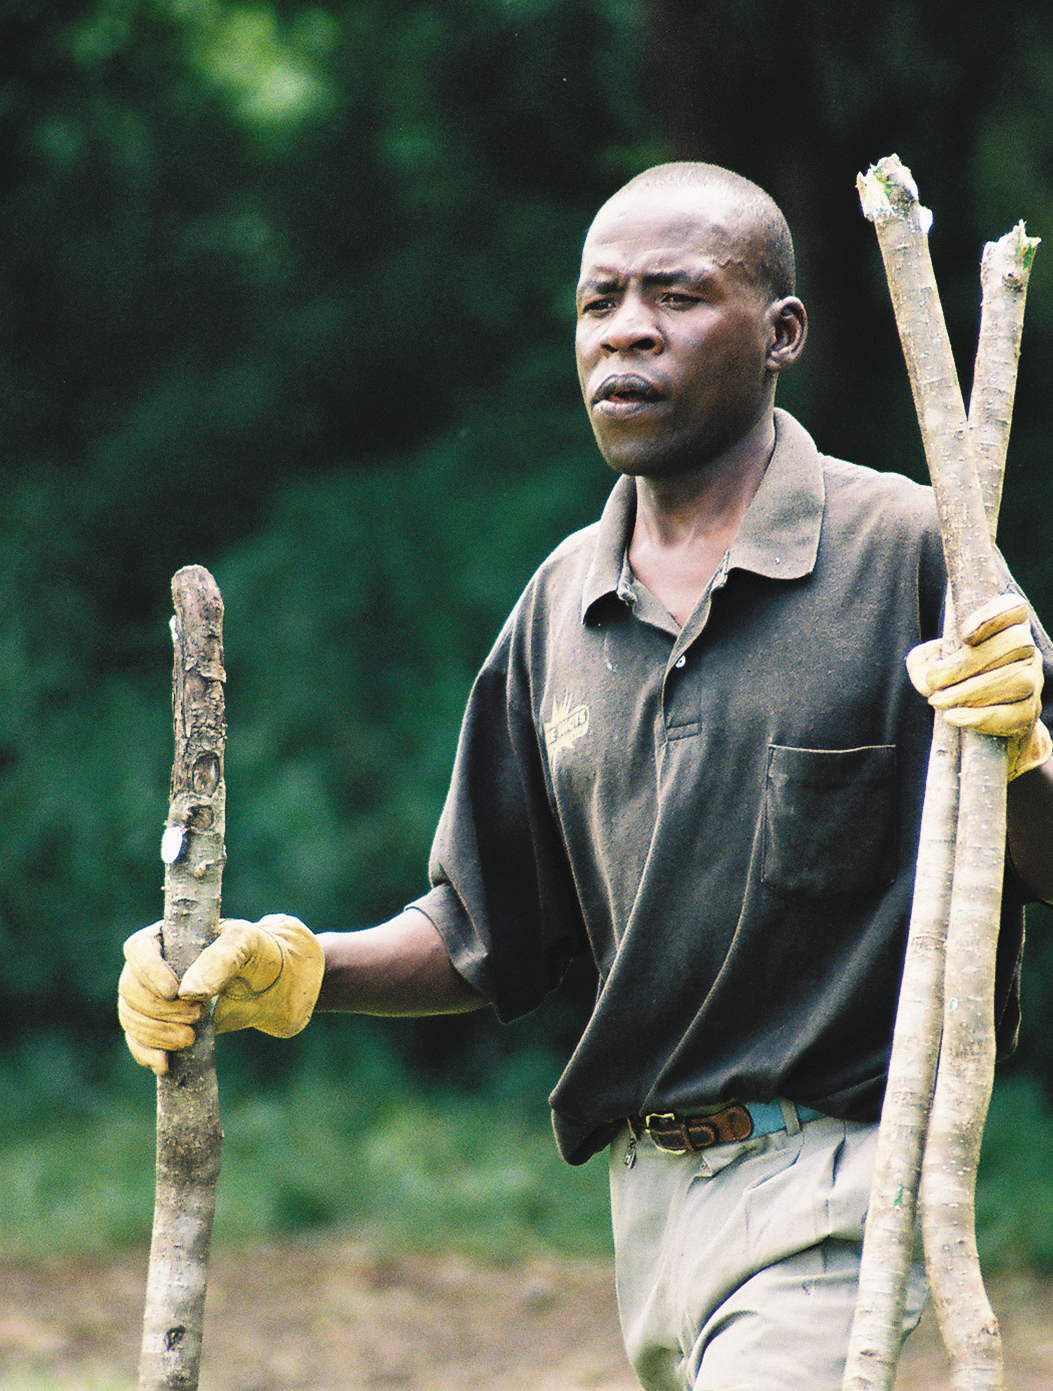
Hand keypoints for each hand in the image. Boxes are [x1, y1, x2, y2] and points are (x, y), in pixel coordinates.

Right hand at [118, 915, 324, 1074]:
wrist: (274, 985)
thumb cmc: (259, 953)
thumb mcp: (247, 945)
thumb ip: (220, 960)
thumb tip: (188, 990)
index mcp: (171, 937)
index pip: (138, 948)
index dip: (148, 972)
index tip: (174, 991)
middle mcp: (155, 965)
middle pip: (130, 988)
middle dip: (160, 1009)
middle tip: (197, 1015)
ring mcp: (154, 997)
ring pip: (131, 1016)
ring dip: (155, 1033)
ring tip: (190, 1037)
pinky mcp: (161, 1025)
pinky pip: (137, 1041)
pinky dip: (146, 1053)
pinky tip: (165, 1064)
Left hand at [907, 593, 1051, 780]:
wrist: (976, 722)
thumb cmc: (951, 681)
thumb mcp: (929, 663)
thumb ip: (923, 661)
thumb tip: (929, 678)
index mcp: (1005, 627)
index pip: (1015, 608)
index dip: (993, 617)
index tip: (964, 636)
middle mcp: (1025, 650)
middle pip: (1015, 643)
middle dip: (968, 663)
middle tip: (934, 681)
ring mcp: (1031, 681)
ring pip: (1016, 679)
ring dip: (970, 692)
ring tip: (938, 701)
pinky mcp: (1029, 712)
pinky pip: (1014, 713)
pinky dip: (981, 717)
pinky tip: (953, 717)